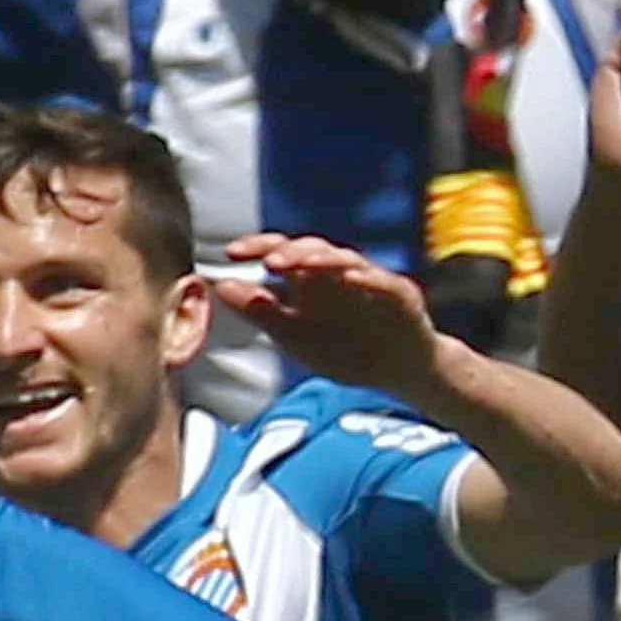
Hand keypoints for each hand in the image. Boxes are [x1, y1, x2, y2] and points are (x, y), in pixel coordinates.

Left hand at [214, 234, 448, 403]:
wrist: (399, 372)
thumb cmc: (348, 351)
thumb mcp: (296, 337)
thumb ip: (263, 313)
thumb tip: (222, 287)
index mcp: (311, 281)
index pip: (281, 254)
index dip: (258, 247)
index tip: (232, 253)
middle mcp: (338, 274)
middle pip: (312, 249)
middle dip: (289, 252)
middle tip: (269, 262)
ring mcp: (369, 281)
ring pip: (345, 259)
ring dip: (322, 259)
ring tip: (302, 264)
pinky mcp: (398, 295)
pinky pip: (383, 282)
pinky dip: (368, 279)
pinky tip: (352, 278)